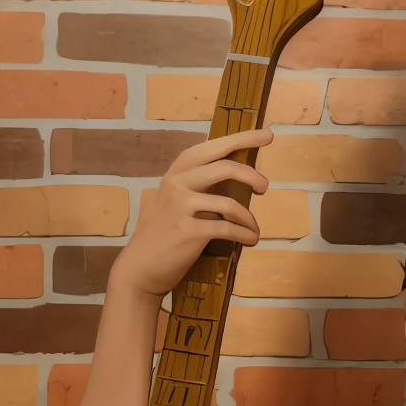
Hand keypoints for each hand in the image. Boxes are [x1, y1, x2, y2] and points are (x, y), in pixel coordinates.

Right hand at [112, 127, 270, 300]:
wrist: (139, 270)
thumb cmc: (160, 238)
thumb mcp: (171, 204)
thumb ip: (193, 189)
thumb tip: (229, 181)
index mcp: (176, 174)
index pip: (210, 149)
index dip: (240, 139)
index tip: (266, 135)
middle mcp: (177, 184)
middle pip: (224, 167)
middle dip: (251, 174)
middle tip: (264, 186)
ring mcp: (182, 207)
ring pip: (229, 203)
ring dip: (249, 218)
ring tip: (254, 228)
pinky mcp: (189, 232)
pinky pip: (227, 229)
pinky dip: (244, 235)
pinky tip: (250, 239)